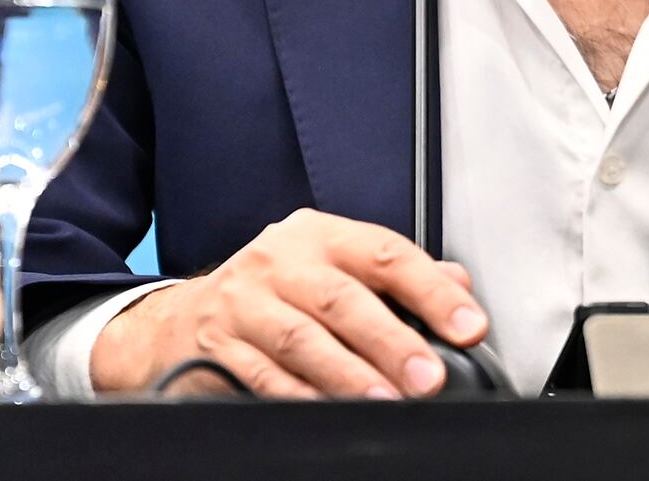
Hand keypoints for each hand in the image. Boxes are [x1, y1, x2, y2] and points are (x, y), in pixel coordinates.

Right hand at [90, 209, 485, 398]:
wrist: (179, 320)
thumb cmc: (275, 293)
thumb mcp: (333, 267)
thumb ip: (396, 277)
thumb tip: (461, 288)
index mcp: (320, 236)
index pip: (387, 254)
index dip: (432, 291)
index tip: (469, 327)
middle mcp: (280, 262)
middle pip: (344, 300)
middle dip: (392, 342)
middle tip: (429, 378)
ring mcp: (244, 304)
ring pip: (303, 341)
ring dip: (349, 376)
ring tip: (386, 401)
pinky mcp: (217, 347)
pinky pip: (264, 376)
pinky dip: (300, 397)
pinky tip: (329, 412)